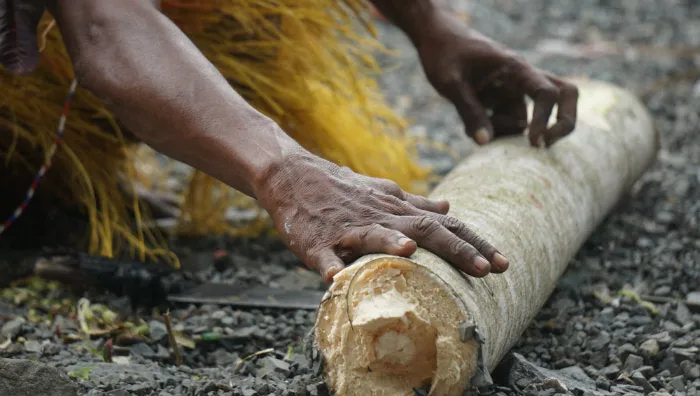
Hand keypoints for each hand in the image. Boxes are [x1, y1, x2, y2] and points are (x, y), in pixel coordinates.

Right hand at [254, 152, 508, 282]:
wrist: (292, 175)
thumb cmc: (341, 189)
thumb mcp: (383, 192)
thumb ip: (416, 203)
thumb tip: (450, 205)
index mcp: (397, 208)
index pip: (445, 224)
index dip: (475, 243)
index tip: (504, 263)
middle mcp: (379, 215)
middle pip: (423, 229)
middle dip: (457, 249)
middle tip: (488, 269)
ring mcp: (347, 227)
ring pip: (374, 234)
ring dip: (392, 244)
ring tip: (412, 254)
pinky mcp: (316, 241)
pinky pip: (324, 255)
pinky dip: (331, 266)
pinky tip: (336, 279)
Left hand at [415, 9, 577, 146]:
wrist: (436, 39)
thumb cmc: (444, 54)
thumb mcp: (450, 82)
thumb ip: (468, 111)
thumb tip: (485, 142)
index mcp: (515, 68)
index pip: (546, 92)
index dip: (546, 118)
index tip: (534, 141)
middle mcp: (521, 78)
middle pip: (564, 95)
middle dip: (563, 123)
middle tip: (542, 145)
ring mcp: (513, 90)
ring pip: (523, 120)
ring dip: (504, 132)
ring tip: (473, 129)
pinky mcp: (501, 100)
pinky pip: (506, 123)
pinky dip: (493, 131)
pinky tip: (471, 128)